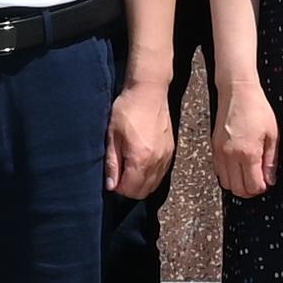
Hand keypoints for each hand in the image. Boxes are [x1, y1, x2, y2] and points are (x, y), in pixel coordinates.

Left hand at [107, 74, 177, 205]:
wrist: (149, 91)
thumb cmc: (127, 110)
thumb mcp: (112, 136)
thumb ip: (112, 163)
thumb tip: (111, 186)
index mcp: (141, 158)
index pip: (131, 190)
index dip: (118, 188)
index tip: (112, 177)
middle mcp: (157, 161)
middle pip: (144, 191)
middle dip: (129, 189)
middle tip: (119, 174)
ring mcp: (166, 157)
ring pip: (154, 184)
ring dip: (141, 183)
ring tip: (129, 167)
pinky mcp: (171, 151)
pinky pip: (162, 174)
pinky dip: (151, 175)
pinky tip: (141, 162)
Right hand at [211, 77, 280, 198]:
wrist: (237, 91)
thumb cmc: (257, 109)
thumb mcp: (272, 135)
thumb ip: (270, 161)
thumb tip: (270, 180)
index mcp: (248, 153)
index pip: (254, 186)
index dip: (262, 188)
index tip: (267, 182)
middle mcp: (231, 156)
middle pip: (238, 190)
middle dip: (250, 190)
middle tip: (259, 181)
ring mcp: (220, 153)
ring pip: (226, 184)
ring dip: (238, 184)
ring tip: (249, 174)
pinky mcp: (214, 148)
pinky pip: (219, 172)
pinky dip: (228, 175)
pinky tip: (238, 166)